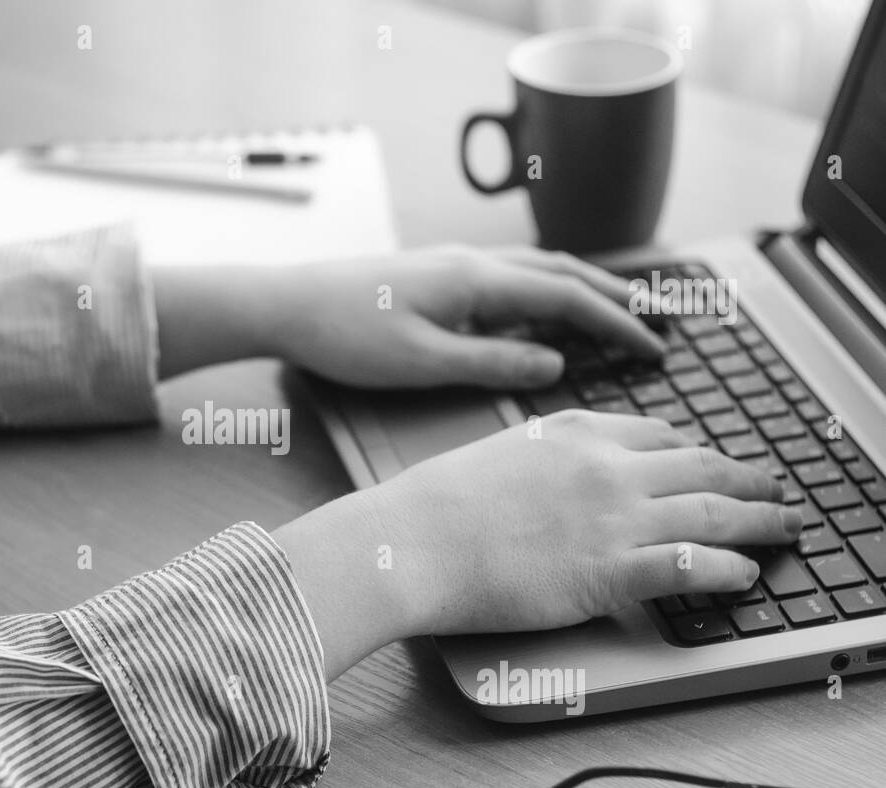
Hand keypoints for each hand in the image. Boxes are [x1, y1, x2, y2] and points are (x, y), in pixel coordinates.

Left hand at [153, 246, 666, 386]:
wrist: (286, 304)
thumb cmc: (348, 337)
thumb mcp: (425, 363)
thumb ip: (494, 364)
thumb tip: (556, 366)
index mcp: (478, 281)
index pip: (569, 298)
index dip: (618, 324)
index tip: (655, 350)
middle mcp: (474, 262)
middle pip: (564, 272)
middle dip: (616, 297)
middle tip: (659, 321)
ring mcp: (455, 264)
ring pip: (538, 269)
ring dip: (584, 287)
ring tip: (618, 311)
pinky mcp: (437, 274)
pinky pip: (509, 277)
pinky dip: (544, 291)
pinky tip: (543, 314)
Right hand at [275, 411, 801, 676]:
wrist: (411, 542)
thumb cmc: (436, 505)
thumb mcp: (497, 454)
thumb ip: (545, 459)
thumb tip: (560, 480)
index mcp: (575, 431)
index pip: (660, 434)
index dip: (699, 452)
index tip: (713, 464)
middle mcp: (606, 466)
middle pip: (704, 466)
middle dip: (750, 479)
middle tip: (777, 490)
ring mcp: (613, 517)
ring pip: (716, 511)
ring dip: (762, 521)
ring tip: (786, 528)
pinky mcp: (609, 571)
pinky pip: (693, 566)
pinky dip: (731, 570)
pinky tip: (747, 575)